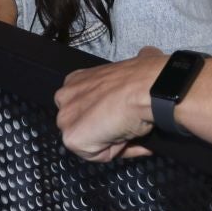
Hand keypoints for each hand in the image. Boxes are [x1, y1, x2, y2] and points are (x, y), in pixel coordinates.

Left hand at [54, 48, 165, 162]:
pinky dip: (114, 150)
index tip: (122, 114)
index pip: (86, 107)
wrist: (146, 88)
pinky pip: (96, 154)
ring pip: (89, 141)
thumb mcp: (129, 69)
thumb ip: (126, 72)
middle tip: (126, 123)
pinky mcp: (72, 137)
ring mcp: (66, 118)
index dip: (106, 115)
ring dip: (110, 139)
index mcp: (76, 80)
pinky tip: (123, 135)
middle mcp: (65, 96)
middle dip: (104, 129)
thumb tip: (146, 56)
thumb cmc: (142, 79)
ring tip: (127, 128)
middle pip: (84, 125)